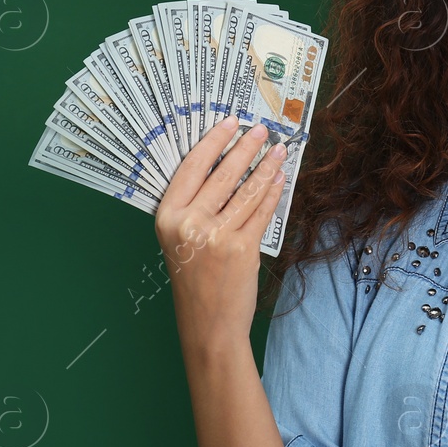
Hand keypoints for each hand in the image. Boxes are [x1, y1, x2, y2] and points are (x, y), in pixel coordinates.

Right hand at [154, 116, 289, 352]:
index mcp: (167, 217)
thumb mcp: (178, 240)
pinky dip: (273, 192)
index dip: (214, 140)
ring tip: (278, 150)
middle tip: (262, 129)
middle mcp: (189, 223)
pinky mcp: (242, 248)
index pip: (192, 166)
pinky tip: (280, 179)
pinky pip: (262, 212)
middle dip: (246, 147)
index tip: (231, 122)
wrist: (208, 324)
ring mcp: (217, 235)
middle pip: (223, 173)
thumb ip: (192, 207)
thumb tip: (224, 167)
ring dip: (267, 166)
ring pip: (248, 190)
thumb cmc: (193, 280)